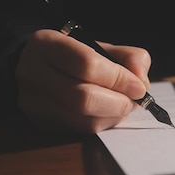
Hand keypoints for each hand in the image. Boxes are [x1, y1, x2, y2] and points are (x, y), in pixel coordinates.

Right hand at [15, 29, 150, 132]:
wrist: (34, 68)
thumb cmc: (73, 57)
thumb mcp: (99, 46)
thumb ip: (128, 57)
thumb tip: (142, 82)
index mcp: (46, 44)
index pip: (87, 64)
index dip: (119, 78)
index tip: (139, 87)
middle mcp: (33, 73)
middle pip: (83, 97)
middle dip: (118, 102)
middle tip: (134, 101)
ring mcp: (33, 101)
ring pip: (82, 119)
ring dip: (112, 116)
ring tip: (123, 106)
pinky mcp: (40, 122)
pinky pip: (79, 130)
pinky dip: (101, 124)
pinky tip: (108, 114)